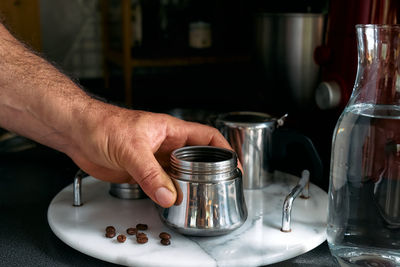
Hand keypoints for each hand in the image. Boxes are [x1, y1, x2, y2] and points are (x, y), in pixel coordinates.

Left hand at [65, 106, 231, 207]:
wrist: (77, 133)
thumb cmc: (102, 124)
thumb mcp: (131, 148)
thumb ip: (150, 173)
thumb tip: (169, 194)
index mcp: (171, 130)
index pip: (206, 137)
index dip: (223, 149)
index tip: (234, 164)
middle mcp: (166, 144)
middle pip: (196, 158)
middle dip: (208, 171)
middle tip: (217, 187)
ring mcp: (155, 158)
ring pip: (179, 173)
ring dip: (187, 185)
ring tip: (196, 197)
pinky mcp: (142, 170)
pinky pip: (161, 183)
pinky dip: (167, 192)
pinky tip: (171, 200)